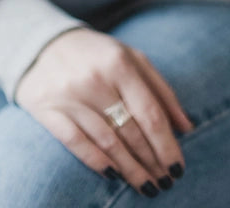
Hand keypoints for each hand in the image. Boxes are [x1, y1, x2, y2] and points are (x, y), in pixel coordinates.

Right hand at [15, 27, 192, 193]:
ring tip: (147, 186)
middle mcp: (95, 79)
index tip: (178, 167)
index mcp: (119, 63)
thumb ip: (160, 89)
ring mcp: (70, 95)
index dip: (167, 145)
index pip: (150, 113)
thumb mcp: (131, 58)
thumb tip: (187, 127)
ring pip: (107, 142)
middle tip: (165, 181)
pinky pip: (76, 143)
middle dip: (152, 161)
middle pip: (131, 131)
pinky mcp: (47, 109)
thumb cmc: (97, 55)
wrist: (42, 43)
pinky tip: (113, 175)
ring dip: (131, 169)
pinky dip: (97, 162)